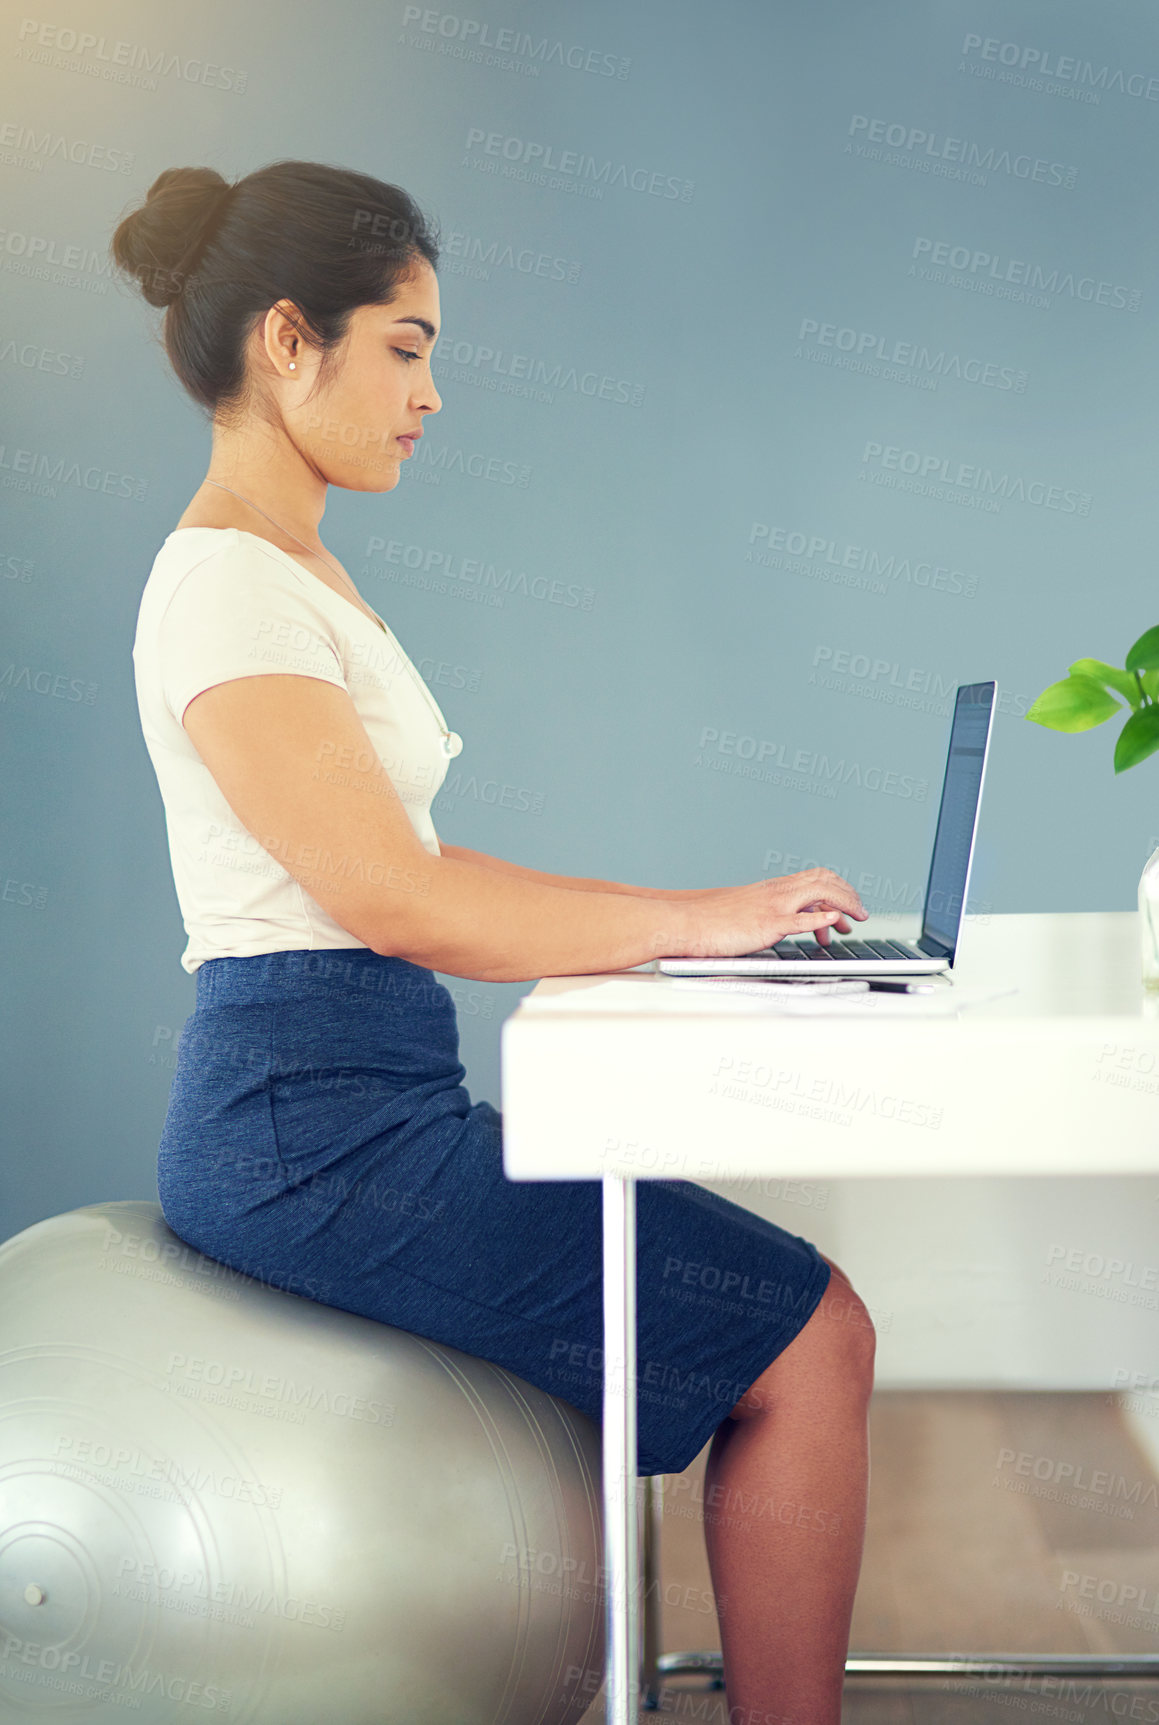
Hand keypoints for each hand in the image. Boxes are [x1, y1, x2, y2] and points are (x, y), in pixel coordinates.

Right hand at [672, 868, 866, 959]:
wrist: (685, 922)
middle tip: (861, 914)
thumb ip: (766, 914)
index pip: (816, 877)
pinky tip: (833, 922)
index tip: (848, 907)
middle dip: (850, 894)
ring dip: (845, 903)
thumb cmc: (709, 921)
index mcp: (772, 889)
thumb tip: (783, 924)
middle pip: (825, 879)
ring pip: (820, 892)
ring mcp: (772, 907)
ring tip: (856, 918)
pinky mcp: (765, 925)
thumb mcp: (744, 911)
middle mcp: (776, 892)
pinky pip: (798, 920)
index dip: (838, 889)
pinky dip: (820, 919)